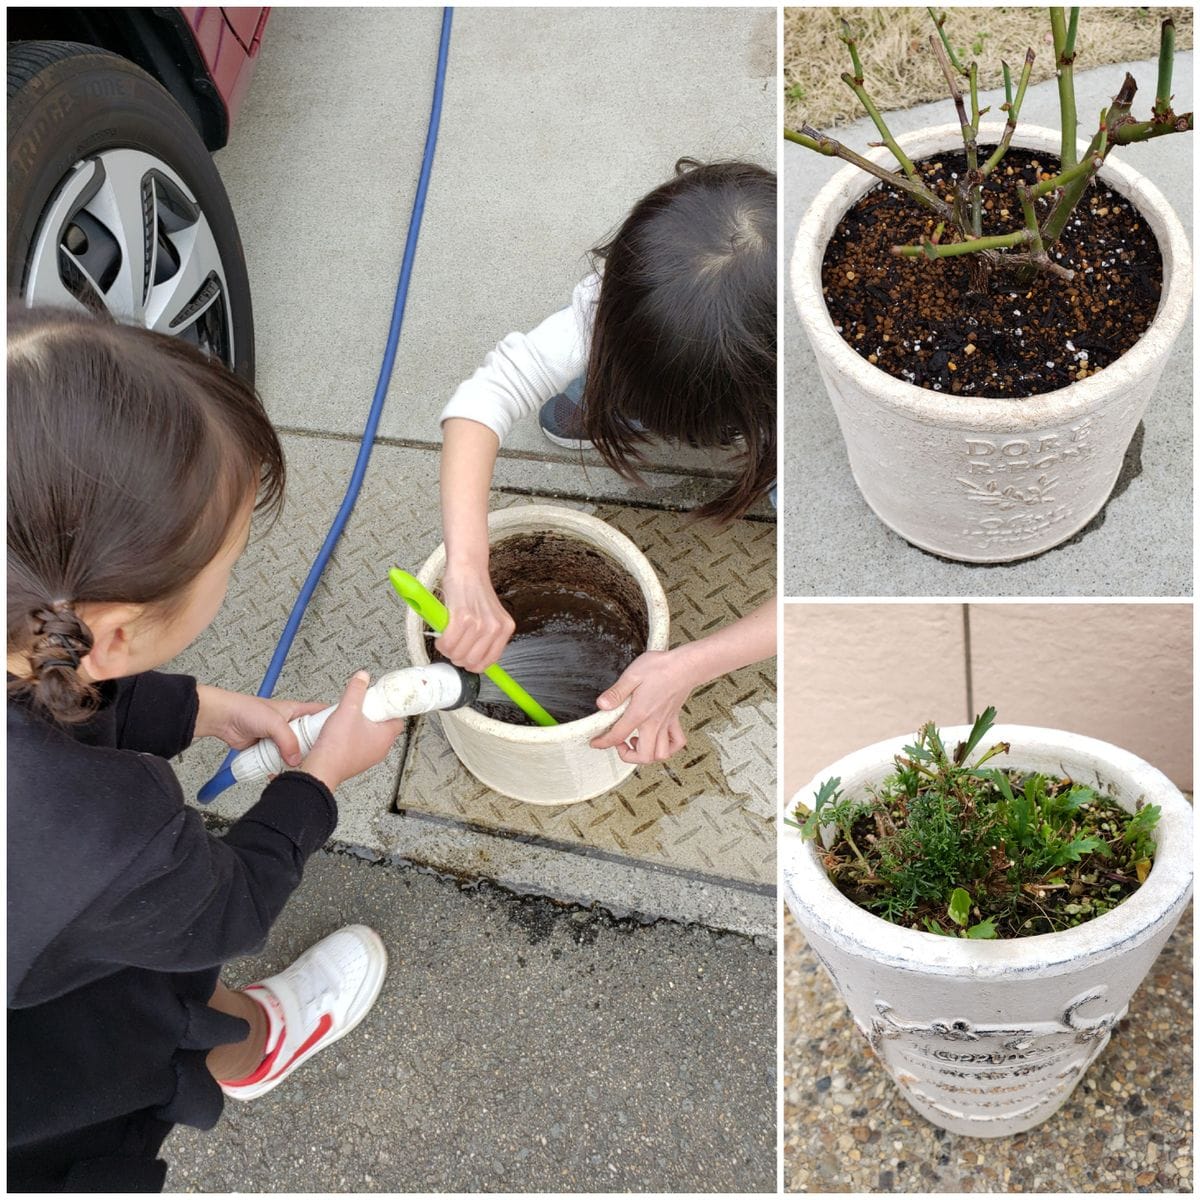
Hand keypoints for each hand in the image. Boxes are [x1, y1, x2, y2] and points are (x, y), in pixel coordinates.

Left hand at [195, 685, 326, 767]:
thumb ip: (288, 740)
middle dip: (313, 749)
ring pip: (294, 752)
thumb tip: (296, 758)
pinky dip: (279, 768)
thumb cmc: (245, 710)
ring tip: (299, 768)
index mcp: (296, 711)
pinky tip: (280, 773)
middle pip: (310, 739)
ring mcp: (279, 738)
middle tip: (319, 758)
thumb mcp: (274, 722)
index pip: (320, 714)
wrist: (223, 719)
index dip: (332, 722)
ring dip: (295, 761)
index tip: (340, 734)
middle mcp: (290, 725)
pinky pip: (278, 761)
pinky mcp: (268, 750)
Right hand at [300, 671, 404, 791]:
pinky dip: (352, 737)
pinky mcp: (354, 762)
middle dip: (373, 715)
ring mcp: (367, 758)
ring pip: (370, 737)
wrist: (321, 768)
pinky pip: (358, 745)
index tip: (383, 699)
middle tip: (364, 706)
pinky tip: (340, 731)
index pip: (398, 719)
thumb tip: (362, 678)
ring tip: (350, 717)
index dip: (390, 707)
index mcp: (385, 737)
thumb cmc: (338, 746)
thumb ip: (356, 690)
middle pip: (383, 727)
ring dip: (361, 726)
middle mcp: (379, 750)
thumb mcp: (348, 709)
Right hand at [436, 559, 514, 672]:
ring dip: (447, 650)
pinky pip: (447, 643)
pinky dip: (441, 642)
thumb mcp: (489, 616)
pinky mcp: (462, 617)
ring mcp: (480, 623)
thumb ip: (487, 637)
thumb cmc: (474, 591)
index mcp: (505, 629)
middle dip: (457, 658)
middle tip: (452, 647)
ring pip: (458, 654)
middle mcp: (495, 627)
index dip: (473, 665)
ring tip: (446, 638)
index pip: (490, 662)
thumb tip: (474, 661)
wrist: (468, 567)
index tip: (464, 660)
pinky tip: (441, 634)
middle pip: (472, 662)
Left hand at [588, 650, 693, 764]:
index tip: (596, 742)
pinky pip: (677, 742)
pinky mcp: (674, 719)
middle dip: (629, 756)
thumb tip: (602, 705)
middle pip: (644, 755)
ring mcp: (666, 723)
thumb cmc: (661, 668)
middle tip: (620, 744)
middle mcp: (654, 723)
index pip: (618, 736)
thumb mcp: (632, 675)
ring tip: (637, 742)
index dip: (603, 743)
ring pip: (662, 753)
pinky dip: (669, 747)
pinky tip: (659, 740)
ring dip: (648, 755)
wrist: (685, 665)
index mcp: (640, 713)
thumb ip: (616, 693)